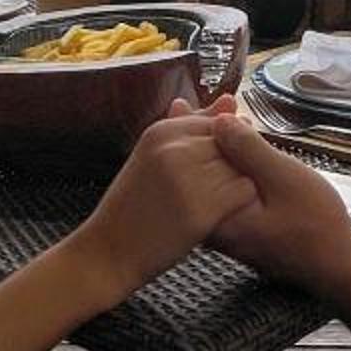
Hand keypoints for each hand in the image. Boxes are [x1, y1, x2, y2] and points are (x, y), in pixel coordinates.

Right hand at [75, 103, 257, 302]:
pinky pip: (243, 192)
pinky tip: (221, 213)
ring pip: (240, 166)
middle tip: (212, 189)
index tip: (210, 168)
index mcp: (162, 131)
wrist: (108, 251)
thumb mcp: (153, 156)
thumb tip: (229, 99)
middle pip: (231, 142)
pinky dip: (239, 204)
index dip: (221, 146)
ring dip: (235, 184)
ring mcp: (188, 177)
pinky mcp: (201, 208)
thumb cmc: (132, 206)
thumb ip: (191, 127)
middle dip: (231, 164)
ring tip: (213, 202)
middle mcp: (174, 148)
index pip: (216, 121)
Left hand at [203, 109, 350, 291]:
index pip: (191, 161)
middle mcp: (211, 224)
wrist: (336, 264)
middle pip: (194, 168)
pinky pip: (222, 188)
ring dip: (220, 147)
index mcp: (215, 214)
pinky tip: (242, 148)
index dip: (203, 124)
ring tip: (231, 116)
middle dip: (207, 132)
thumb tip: (218, 120)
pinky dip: (230, 165)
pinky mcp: (235, 226)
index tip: (221, 102)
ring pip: (208, 177)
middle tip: (226, 103)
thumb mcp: (285, 178)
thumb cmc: (316, 225)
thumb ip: (249, 150)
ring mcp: (222, 227)